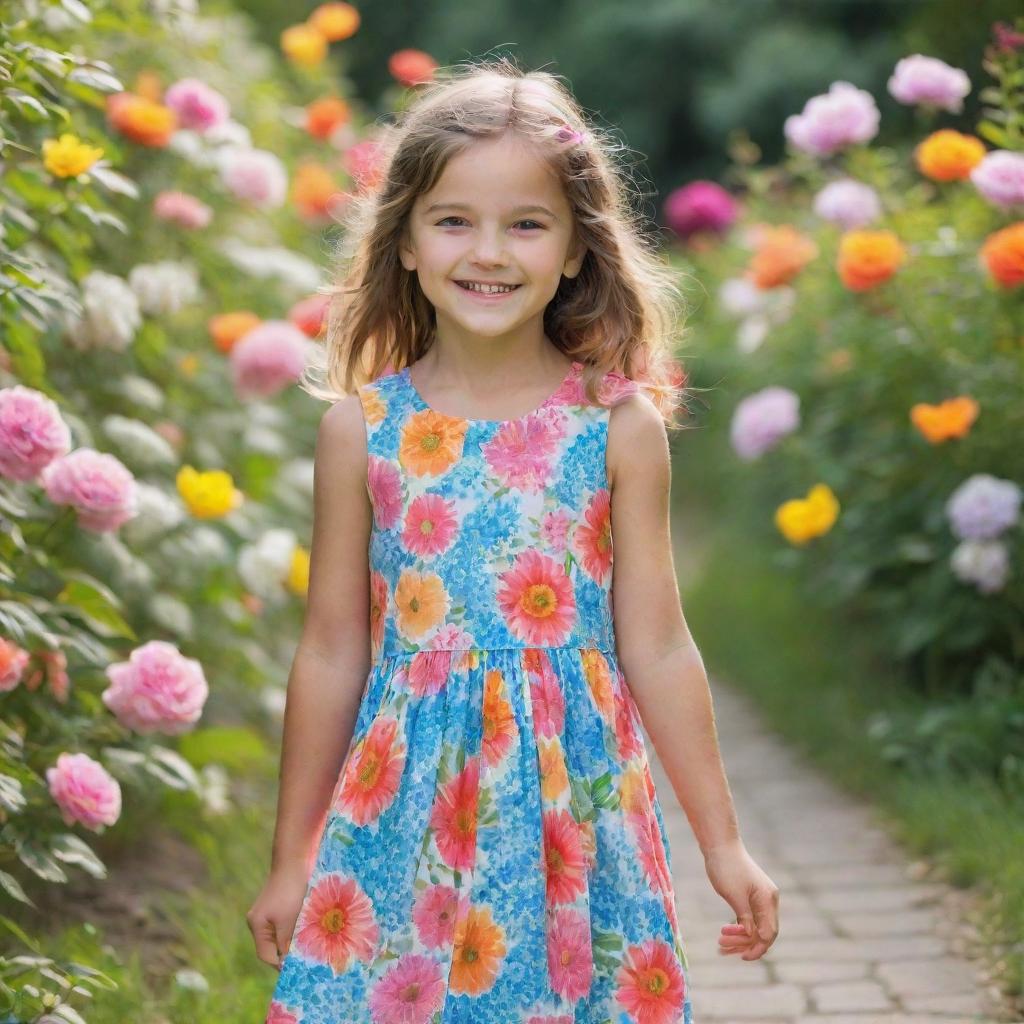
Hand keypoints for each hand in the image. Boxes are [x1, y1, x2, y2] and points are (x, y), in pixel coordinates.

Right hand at [246, 864, 310, 970]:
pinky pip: (284, 925)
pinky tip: (306, 930)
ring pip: (279, 936)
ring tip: (307, 945)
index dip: (280, 964)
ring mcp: (267, 913)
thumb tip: (285, 963)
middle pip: (271, 947)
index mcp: (256, 925)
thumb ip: (284, 943)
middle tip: (304, 959)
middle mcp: (258, 921)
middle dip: (287, 953)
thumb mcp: (288, 920)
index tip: (297, 969)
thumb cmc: (290, 891)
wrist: (294, 861)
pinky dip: (293, 930)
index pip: (266, 955)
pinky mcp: (277, 906)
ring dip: (292, 941)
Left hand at [703, 837, 779, 960]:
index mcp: (768, 900)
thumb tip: (753, 936)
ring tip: (720, 943)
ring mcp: (760, 897)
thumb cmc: (726, 867)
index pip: (769, 933)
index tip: (741, 957)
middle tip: (723, 948)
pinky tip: (726, 932)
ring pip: (755, 925)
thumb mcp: (734, 896)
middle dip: (745, 943)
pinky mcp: (750, 895)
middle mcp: (768, 900)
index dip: (757, 948)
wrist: (719, 844)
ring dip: (739, 937)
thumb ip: (746, 917)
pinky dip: (738, 926)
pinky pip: (749, 917)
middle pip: (763, 932)